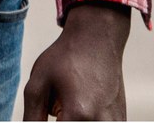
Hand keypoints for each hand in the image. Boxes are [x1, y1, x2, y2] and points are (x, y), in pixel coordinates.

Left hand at [23, 2, 130, 120]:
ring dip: (71, 118)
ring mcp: (115, 122)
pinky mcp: (121, 120)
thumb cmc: (65, 58)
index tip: (50, 106)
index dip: (44, 122)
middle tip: (58, 101)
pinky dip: (86, 118)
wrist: (97, 38)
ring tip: (71, 99)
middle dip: (59, 119)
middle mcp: (101, 122)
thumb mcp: (39, 82)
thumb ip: (32, 117)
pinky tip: (84, 101)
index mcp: (79, 113)